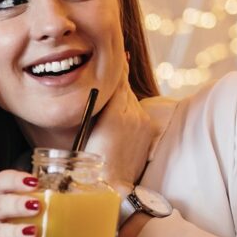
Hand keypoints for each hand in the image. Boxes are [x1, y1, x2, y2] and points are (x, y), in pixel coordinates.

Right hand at [85, 56, 152, 190]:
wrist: (112, 184)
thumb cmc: (90, 160)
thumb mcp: (87, 128)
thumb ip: (97, 104)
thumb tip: (104, 86)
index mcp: (115, 111)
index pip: (119, 79)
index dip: (118, 66)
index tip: (118, 53)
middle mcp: (133, 113)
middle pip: (125, 88)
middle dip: (118, 83)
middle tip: (111, 69)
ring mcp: (143, 122)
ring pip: (132, 101)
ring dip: (123, 100)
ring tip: (112, 103)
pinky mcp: (148, 132)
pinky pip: (138, 114)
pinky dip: (130, 113)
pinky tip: (120, 120)